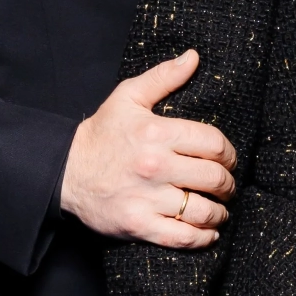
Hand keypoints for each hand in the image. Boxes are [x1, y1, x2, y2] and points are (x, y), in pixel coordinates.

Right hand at [60, 50, 235, 246]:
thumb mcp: (129, 96)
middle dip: (227, 183)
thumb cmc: (102, 132)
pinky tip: (209, 232)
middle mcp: (155, 166)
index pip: (212, 143)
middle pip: (213, 177)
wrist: (67, 171)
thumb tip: (193, 57)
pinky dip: (203, 238)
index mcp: (157, 132)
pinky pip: (182, 237)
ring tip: (220, 209)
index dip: (228, 152)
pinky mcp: (139, 225)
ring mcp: (147, 198)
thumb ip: (164, 76)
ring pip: (202, 210)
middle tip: (226, 184)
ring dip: (219, 212)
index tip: (228, 158)